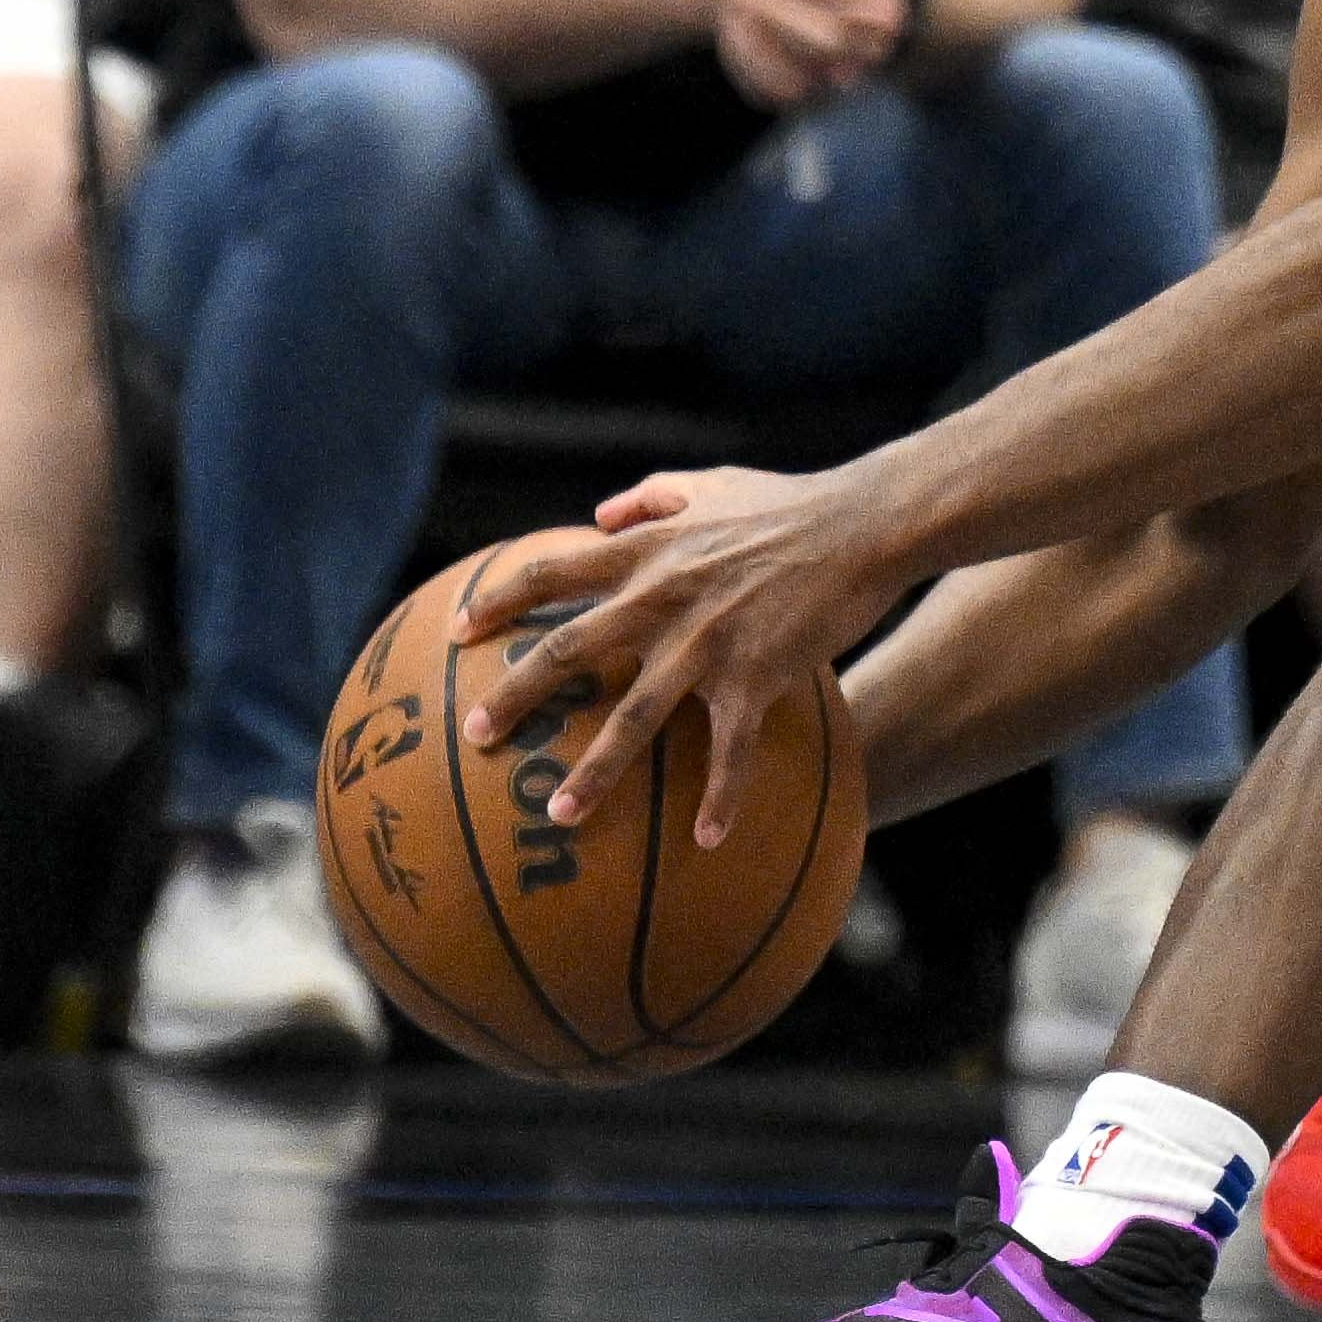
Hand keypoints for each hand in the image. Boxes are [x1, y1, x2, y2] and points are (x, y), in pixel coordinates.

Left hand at [470, 461, 902, 841]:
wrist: (863, 526)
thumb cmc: (787, 502)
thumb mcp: (709, 481)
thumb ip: (650, 494)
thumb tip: (598, 517)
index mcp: (646, 552)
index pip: (551, 572)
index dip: (499, 602)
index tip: (457, 634)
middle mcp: (662, 599)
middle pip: (569, 650)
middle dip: (515, 695)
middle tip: (474, 736)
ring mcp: (706, 643)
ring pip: (634, 717)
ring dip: (594, 771)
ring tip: (558, 815)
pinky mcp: (756, 677)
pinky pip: (730, 750)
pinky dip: (719, 797)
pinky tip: (707, 840)